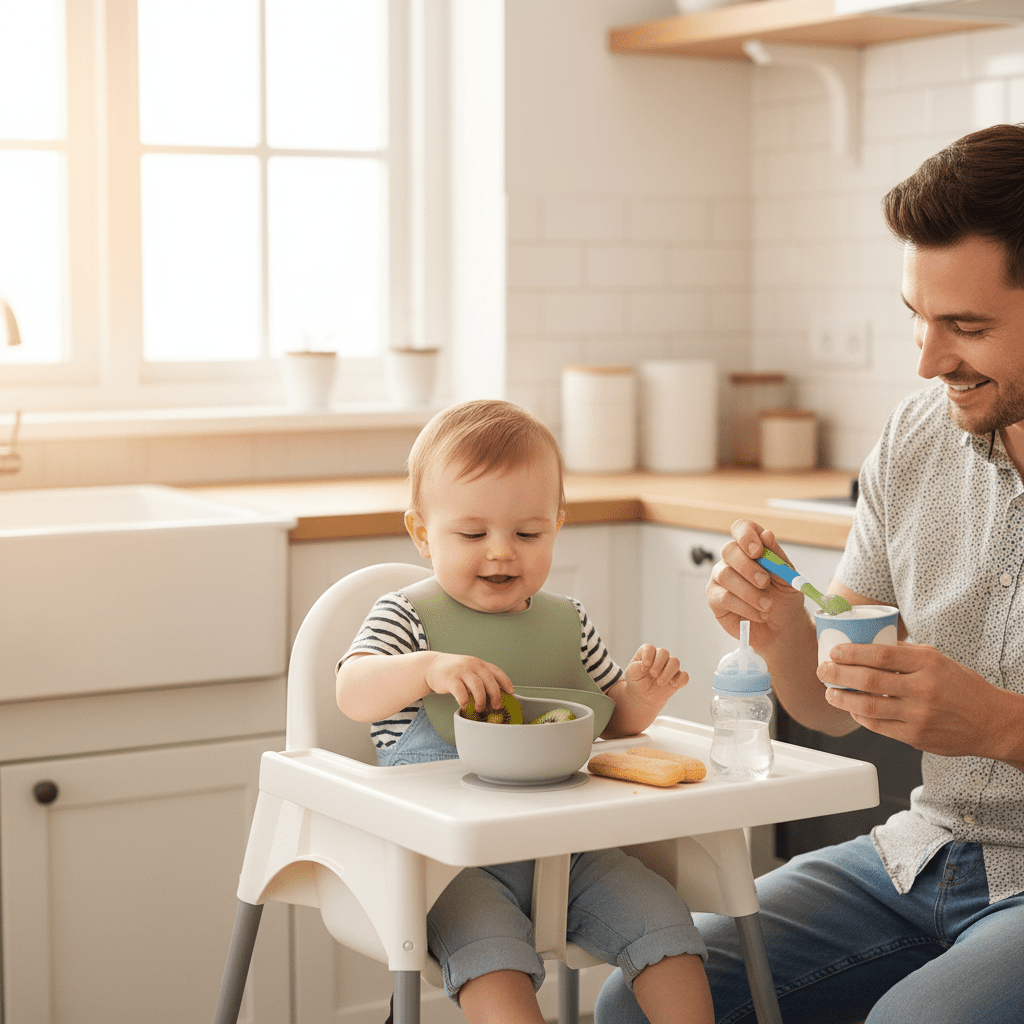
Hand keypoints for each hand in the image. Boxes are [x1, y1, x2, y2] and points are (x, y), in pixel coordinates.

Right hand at [424, 653, 513, 711]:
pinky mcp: (450, 679)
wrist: (431, 666)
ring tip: (479, 708)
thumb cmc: (452, 671)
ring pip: (477, 687)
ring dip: (481, 700)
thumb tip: (494, 694)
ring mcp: (461, 671)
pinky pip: (461, 692)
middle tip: (496, 706)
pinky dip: (465, 701)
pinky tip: (464, 705)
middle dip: (495, 695)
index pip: (496, 671)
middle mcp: (472, 665)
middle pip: (489, 680)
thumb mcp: (468, 669)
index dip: (505, 682)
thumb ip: (479, 677)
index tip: (511, 692)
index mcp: (478, 663)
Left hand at [623, 644, 687, 712]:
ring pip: (675, 662)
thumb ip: (635, 668)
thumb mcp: (631, 674)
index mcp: (647, 653)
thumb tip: (645, 665)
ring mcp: (670, 667)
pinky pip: (684, 677)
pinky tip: (672, 685)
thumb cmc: (636, 681)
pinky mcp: (677, 678)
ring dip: (668, 672)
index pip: (650, 648)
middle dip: (658, 663)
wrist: (643, 695)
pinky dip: (680, 680)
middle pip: (664, 652)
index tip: (644, 667)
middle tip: (653, 674)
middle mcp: (660, 657)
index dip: (648, 656)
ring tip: (659, 682)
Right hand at [706, 519, 807, 646]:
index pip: (741, 528)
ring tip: (767, 605)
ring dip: (749, 592)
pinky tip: (759, 614)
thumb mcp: (788, 578)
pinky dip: (745, 606)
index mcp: (751, 548)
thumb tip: (767, 534)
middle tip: (765, 583)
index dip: (746, 535)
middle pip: (728, 550)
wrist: (782, 628)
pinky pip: (724, 597)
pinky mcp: (715, 598)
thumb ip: (777, 557)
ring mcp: (721, 578)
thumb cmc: (784, 599)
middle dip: (748, 567)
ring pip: (725, 575)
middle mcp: (732, 559)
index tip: (758, 551)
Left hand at [819, 640, 1019, 761]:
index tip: (835, 652)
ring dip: (842, 699)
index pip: (880, 654)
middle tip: (822, 670)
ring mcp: (918, 715)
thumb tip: (868, 644)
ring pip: (868, 706)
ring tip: (829, 693)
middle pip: (868, 680)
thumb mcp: (937, 660)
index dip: (851, 653)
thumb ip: (905, 654)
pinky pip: (877, 726)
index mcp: (927, 663)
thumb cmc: (961, 687)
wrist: (991, 722)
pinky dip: (860, 717)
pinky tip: (851, 709)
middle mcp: (922, 688)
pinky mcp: (914, 736)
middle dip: (837, 675)